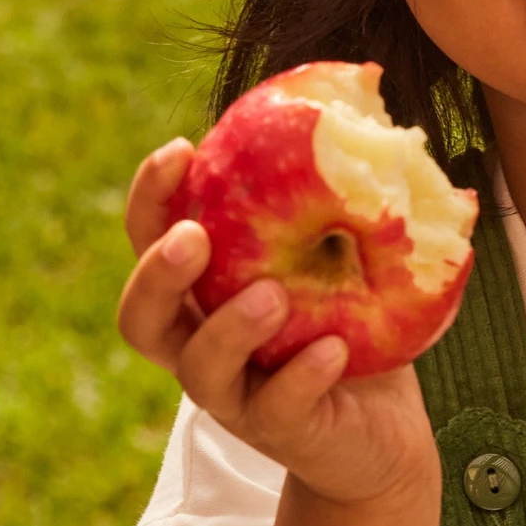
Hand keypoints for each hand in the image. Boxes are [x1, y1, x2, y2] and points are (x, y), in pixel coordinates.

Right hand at [116, 140, 439, 510]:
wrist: (384, 428)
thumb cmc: (353, 321)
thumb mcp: (345, 251)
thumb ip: (337, 196)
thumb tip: (369, 92)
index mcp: (204, 293)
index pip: (151, 240)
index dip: (151, 197)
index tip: (182, 149)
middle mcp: (202, 346)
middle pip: (140, 319)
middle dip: (157, 274)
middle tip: (193, 236)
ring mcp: (237, 396)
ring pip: (200, 371)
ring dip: (229, 329)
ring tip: (271, 296)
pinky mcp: (285, 433)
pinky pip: (278, 408)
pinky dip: (301, 376)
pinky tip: (332, 349)